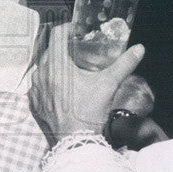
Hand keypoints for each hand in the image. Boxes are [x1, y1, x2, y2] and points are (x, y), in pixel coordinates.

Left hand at [29, 22, 144, 145]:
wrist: (75, 143)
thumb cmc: (89, 113)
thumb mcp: (108, 85)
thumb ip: (123, 64)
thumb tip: (139, 49)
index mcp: (56, 66)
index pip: (57, 35)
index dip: (68, 28)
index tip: (78, 30)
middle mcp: (41, 74)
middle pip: (50, 50)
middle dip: (64, 47)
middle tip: (78, 49)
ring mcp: (35, 89)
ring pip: (43, 67)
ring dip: (55, 63)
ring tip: (72, 67)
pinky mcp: (34, 102)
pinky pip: (39, 84)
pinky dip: (49, 80)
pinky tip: (63, 86)